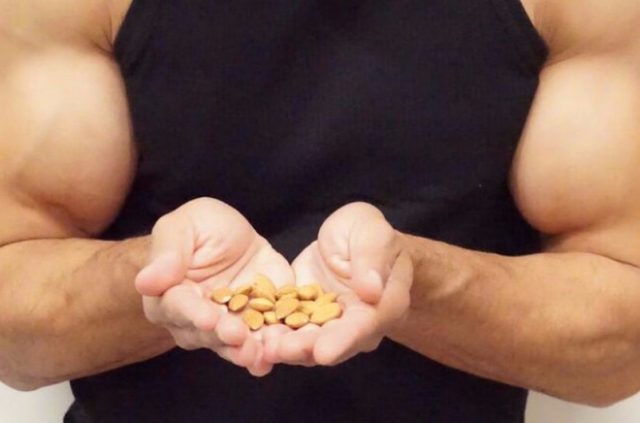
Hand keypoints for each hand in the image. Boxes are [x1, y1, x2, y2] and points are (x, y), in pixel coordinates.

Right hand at [135, 198, 292, 375]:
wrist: (236, 239)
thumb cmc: (200, 229)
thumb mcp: (184, 226)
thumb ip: (167, 253)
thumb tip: (144, 282)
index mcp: (170, 297)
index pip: (180, 307)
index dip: (194, 313)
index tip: (207, 317)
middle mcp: (195, 321)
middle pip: (207, 332)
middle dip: (223, 335)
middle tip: (237, 336)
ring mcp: (227, 328)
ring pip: (233, 345)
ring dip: (246, 351)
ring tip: (257, 354)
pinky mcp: (256, 328)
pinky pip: (263, 343)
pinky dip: (271, 349)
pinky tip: (277, 354)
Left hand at [265, 202, 412, 365]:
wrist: (352, 240)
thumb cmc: (367, 232)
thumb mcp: (371, 231)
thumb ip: (372, 257)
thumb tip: (372, 290)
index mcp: (383, 304)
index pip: (364, 325)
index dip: (344, 340)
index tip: (324, 352)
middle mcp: (358, 324)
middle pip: (334, 342)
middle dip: (306, 349)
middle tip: (281, 351)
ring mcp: (331, 324)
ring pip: (310, 342)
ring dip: (287, 347)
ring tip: (264, 346)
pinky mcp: (306, 318)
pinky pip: (291, 329)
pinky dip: (274, 334)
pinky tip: (253, 335)